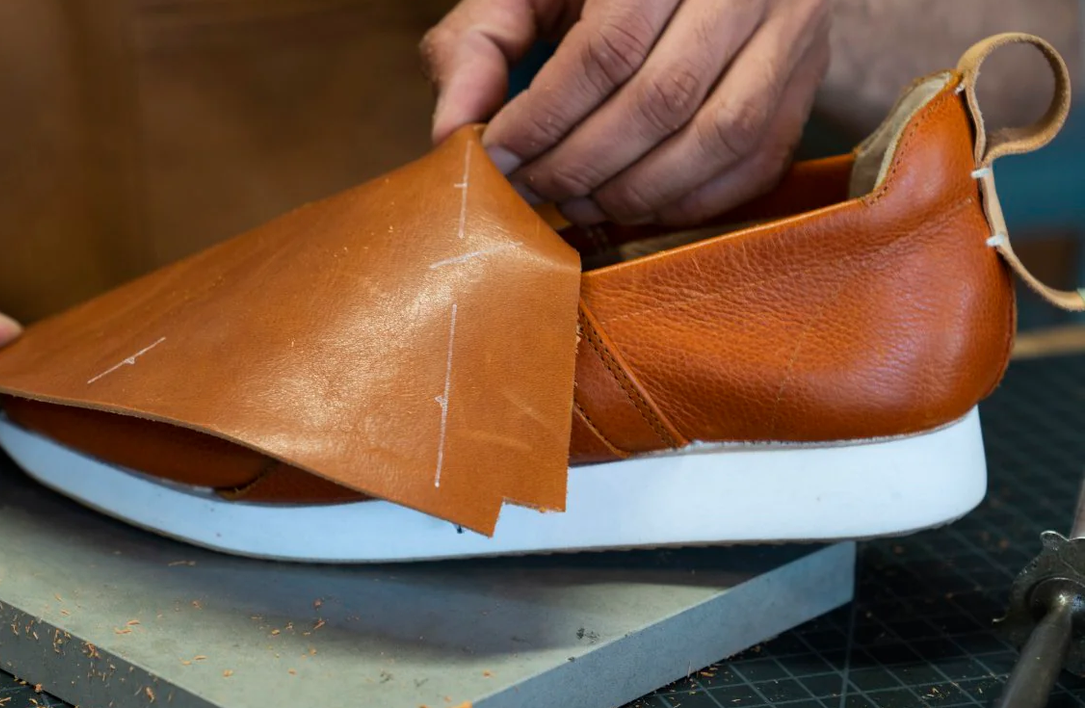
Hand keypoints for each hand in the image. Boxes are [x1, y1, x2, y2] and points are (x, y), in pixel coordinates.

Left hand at [423, 0, 832, 225]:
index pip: (607, 49)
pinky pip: (756, 163)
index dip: (545, 118)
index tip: (496, 158)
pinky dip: (689, 202)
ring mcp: (790, 30)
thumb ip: (480, 43)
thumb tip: (452, 134)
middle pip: (661, 100)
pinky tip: (633, 206)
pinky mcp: (809, 79)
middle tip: (532, 192)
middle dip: (581, 164)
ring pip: (717, 138)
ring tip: (577, 204)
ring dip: (635, 193)